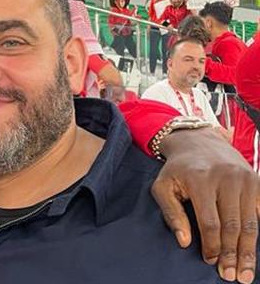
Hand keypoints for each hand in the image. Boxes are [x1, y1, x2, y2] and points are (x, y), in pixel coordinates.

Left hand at [152, 127, 259, 282]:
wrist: (199, 141)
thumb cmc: (178, 169)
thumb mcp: (162, 186)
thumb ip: (170, 213)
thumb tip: (183, 241)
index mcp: (200, 179)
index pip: (210, 222)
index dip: (211, 245)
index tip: (210, 261)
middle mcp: (227, 179)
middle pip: (233, 225)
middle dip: (233, 254)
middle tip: (233, 276)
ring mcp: (246, 179)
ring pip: (250, 222)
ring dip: (249, 250)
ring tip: (246, 272)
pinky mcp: (257, 181)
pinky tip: (257, 250)